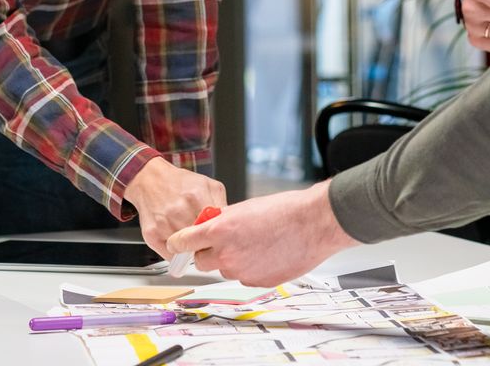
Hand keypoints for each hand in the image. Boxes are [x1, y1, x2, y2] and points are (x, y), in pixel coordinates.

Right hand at [123, 157, 227, 254]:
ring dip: (190, 249)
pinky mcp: (152, 234)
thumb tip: (230, 223)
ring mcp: (164, 224)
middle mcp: (179, 211)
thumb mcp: (208, 184)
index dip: (219, 236)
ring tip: (190, 237)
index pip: (215, 229)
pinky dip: (176, 253)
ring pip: (185, 251)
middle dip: (205, 244)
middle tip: (205, 240)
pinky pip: (170, 255)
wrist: (150, 179)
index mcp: (197, 196)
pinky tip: (178, 241)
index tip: (219, 238)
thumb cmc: (179, 183)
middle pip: (201, 242)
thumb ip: (221, 203)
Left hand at [166, 182, 356, 285]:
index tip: (176, 244)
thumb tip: (209, 225)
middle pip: (201, 261)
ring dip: (230, 260)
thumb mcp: (246, 207)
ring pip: (224, 269)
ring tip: (253, 244)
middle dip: (207, 252)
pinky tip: (264, 254)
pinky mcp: (256, 282)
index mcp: (221, 230)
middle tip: (222, 241)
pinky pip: (243, 276)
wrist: (313, 225)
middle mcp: (227, 254)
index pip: (183, 242)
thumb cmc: (285, 211)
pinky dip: (248, 268)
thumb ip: (222, 220)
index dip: (178, 243)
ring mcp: (241, 271)